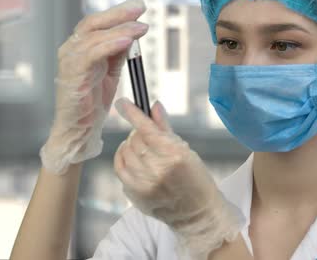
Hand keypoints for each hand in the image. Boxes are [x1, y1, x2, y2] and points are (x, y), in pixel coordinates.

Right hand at [40, 0, 148, 173]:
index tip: (139, 6)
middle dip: (119, 14)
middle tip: (140, 6)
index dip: (118, 13)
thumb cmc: (92, 102)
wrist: (79, 129)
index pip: (97, 23)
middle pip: (93, 23)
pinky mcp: (71, 76)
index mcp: (80, 48)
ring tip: (140, 27)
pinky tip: (126, 41)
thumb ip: (118, 52)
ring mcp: (69, 62)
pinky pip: (90, 55)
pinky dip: (109, 45)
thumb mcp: (110, 71)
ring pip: (93, 37)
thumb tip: (133, 33)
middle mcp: (71, 51)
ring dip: (120, 30)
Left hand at [113, 97, 243, 259]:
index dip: (132, 114)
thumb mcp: (186, 150)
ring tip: (141, 148)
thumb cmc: (195, 179)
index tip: (122, 103)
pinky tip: (133, 160)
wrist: (197, 213)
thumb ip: (165, 128)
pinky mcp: (135, 195)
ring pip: (125, 153)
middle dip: (137, 132)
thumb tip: (154, 106)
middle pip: (135, 140)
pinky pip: (120, 169)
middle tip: (145, 135)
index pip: (147, 129)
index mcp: (174, 155)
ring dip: (130, 146)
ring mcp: (145, 184)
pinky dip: (123, 160)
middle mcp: (158, 170)